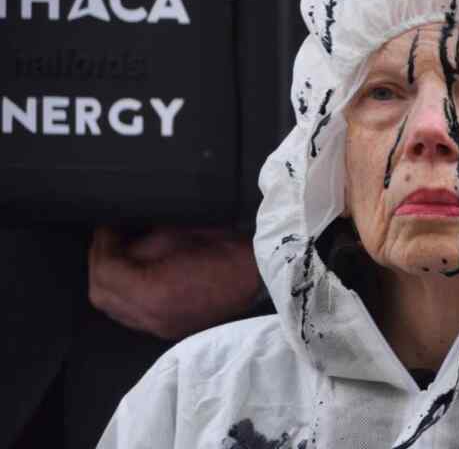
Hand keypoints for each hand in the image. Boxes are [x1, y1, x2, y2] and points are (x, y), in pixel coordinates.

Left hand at [89, 226, 262, 339]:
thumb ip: (138, 244)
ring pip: (114, 308)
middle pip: (101, 295)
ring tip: (121, 256)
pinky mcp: (169, 329)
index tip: (108, 226)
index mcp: (151, 293)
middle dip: (100, 264)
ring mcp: (160, 327)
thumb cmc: (225, 250)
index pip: (106, 271)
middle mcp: (150, 317)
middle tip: (109, 239)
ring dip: (110, 281)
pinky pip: (132, 314)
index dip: (102, 245)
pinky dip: (126, 294)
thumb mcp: (176, 236)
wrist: (260, 277)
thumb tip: (118, 243)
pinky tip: (137, 275)